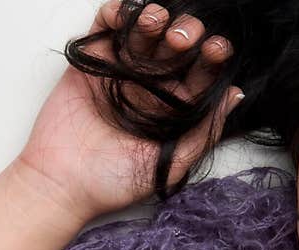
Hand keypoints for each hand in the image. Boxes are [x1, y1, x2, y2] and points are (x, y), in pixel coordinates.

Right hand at [19, 1, 241, 221]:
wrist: (63, 183)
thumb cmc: (114, 183)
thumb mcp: (169, 164)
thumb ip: (204, 133)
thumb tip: (235, 95)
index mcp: (176, 108)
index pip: (202, 73)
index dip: (213, 58)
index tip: (217, 50)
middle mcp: (152, 86)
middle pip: (178, 46)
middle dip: (187, 34)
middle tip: (182, 40)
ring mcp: (122, 71)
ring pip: (146, 31)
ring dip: (155, 18)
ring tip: (155, 21)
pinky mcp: (92, 61)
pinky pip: (106, 26)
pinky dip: (118, 13)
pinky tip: (128, 15)